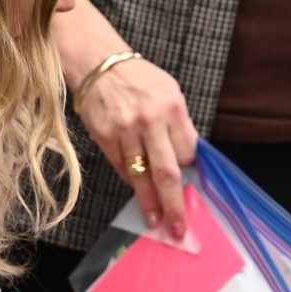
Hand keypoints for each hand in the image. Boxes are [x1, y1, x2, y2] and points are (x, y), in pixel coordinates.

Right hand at [76, 53, 197, 238]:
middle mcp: (149, 120)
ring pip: (140, 176)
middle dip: (174, 204)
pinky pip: (121, 167)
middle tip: (178, 227)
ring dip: (149, 202)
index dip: (188, 169)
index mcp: (172, 107)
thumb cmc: (140, 80)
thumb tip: (187, 160)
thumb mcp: (169, 92)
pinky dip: (131, 181)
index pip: (187, 151)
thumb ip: (179, 125)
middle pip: (166, 172)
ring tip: (155, 220)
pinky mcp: (104, 136)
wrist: (100, 64)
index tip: (190, 184)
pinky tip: (138, 192)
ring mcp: (125, 130)